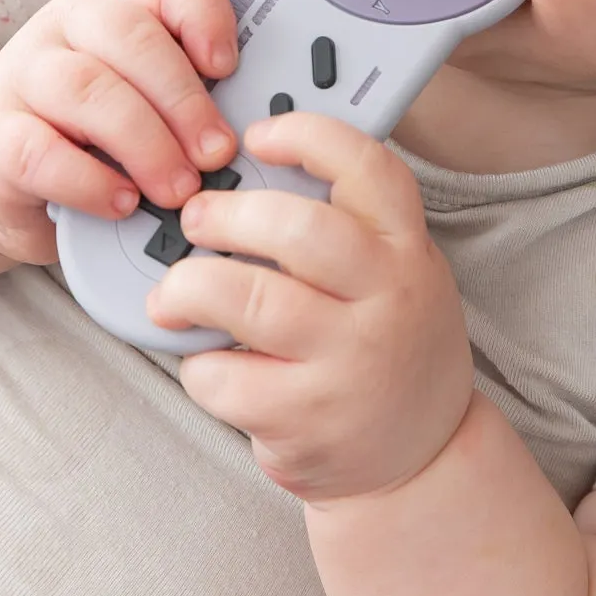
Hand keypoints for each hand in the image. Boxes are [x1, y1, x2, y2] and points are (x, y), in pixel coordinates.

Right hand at [0, 0, 239, 266]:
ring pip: (87, 90)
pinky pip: (41, 153)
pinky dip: (89, 182)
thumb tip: (252, 128)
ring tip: (177, 188)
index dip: (205, 17)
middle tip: (217, 153)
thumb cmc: (86, 129)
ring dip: (146, 143)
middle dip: (184, 99)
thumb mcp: (141, 96)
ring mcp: (23, 79)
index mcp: (115, 8)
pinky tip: (120, 203)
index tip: (229, 67)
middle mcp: (66, 30)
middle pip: (130, 37)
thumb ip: (188, 95)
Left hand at [151, 112, 474, 501]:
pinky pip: (223, 376)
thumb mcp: (398, 275)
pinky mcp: (307, 420)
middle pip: (295, 228)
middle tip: (194, 219)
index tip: (257, 137)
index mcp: (407, 251)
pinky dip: (197, 365)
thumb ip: (346, 228)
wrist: (422, 458)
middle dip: (224, 214)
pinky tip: (210, 364)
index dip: (307, 136)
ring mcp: (350, 363)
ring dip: (188, 287)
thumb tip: (244, 178)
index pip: (368, 168)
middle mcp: (388, 300)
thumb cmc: (390, 348)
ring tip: (173, 294)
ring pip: (246, 299)